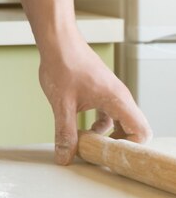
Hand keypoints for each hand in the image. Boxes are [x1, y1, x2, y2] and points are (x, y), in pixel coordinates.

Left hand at [38, 31, 152, 164]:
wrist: (56, 40)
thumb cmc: (62, 64)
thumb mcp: (61, 104)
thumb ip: (65, 132)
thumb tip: (64, 157)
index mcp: (117, 100)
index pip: (141, 132)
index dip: (130, 148)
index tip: (110, 156)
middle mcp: (119, 96)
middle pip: (132, 128)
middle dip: (118, 144)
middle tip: (97, 153)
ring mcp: (110, 92)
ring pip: (118, 120)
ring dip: (105, 134)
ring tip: (85, 142)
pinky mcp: (99, 89)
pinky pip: (107, 112)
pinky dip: (98, 122)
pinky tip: (79, 126)